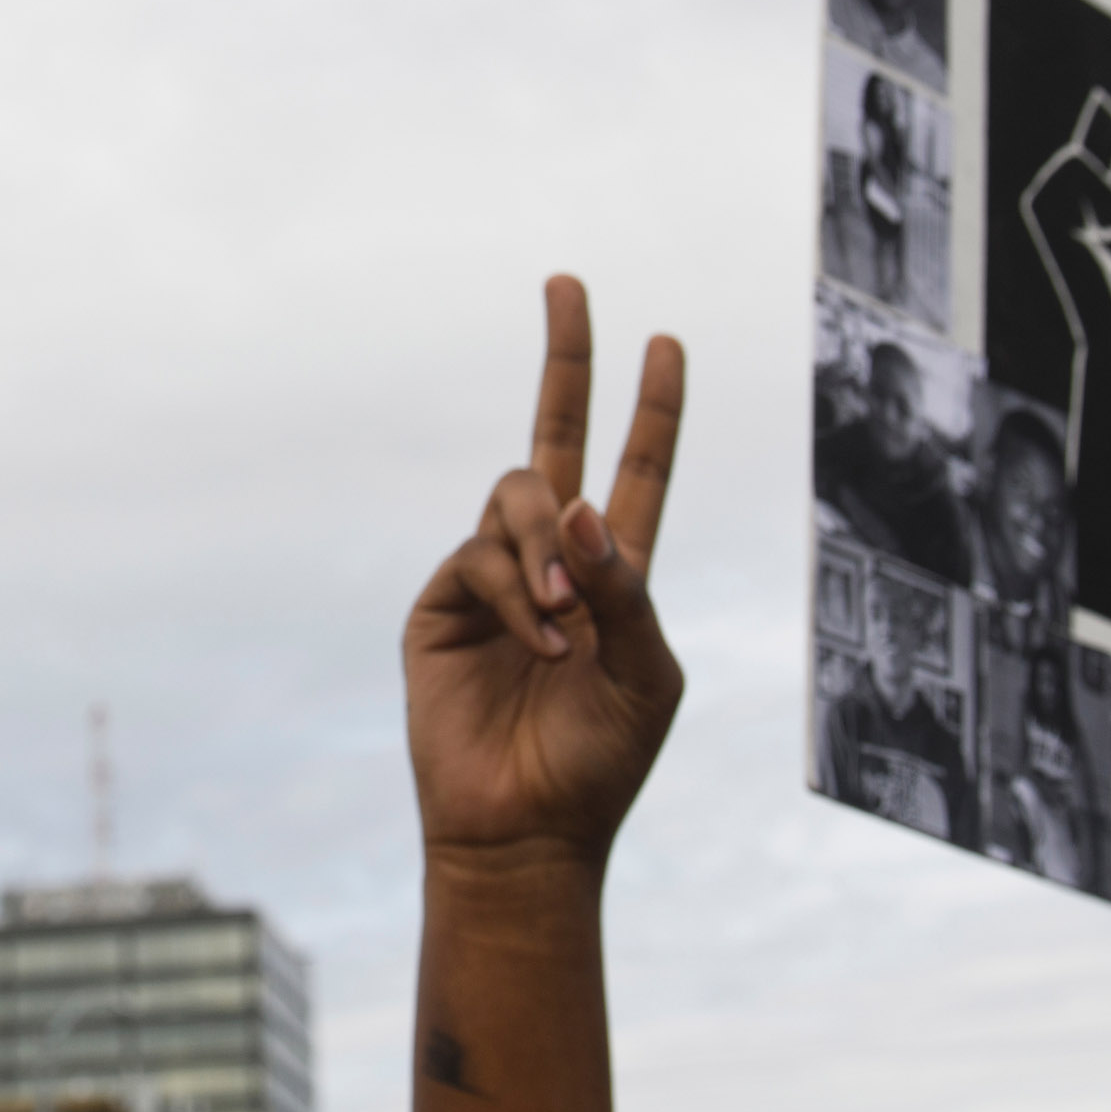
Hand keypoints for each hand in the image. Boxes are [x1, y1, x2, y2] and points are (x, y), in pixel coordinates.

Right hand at [403, 277, 687, 869]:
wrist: (524, 832)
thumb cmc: (601, 764)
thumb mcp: (647, 674)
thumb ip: (626, 587)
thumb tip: (581, 503)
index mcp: (616, 574)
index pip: (636, 471)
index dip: (653, 409)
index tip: (667, 342)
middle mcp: (554, 561)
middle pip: (557, 433)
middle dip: (567, 356)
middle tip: (569, 280)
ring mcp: (495, 578)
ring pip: (519, 495)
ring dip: (548, 544)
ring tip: (562, 617)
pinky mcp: (443, 605)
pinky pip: (479, 555)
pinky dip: (516, 592)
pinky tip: (535, 643)